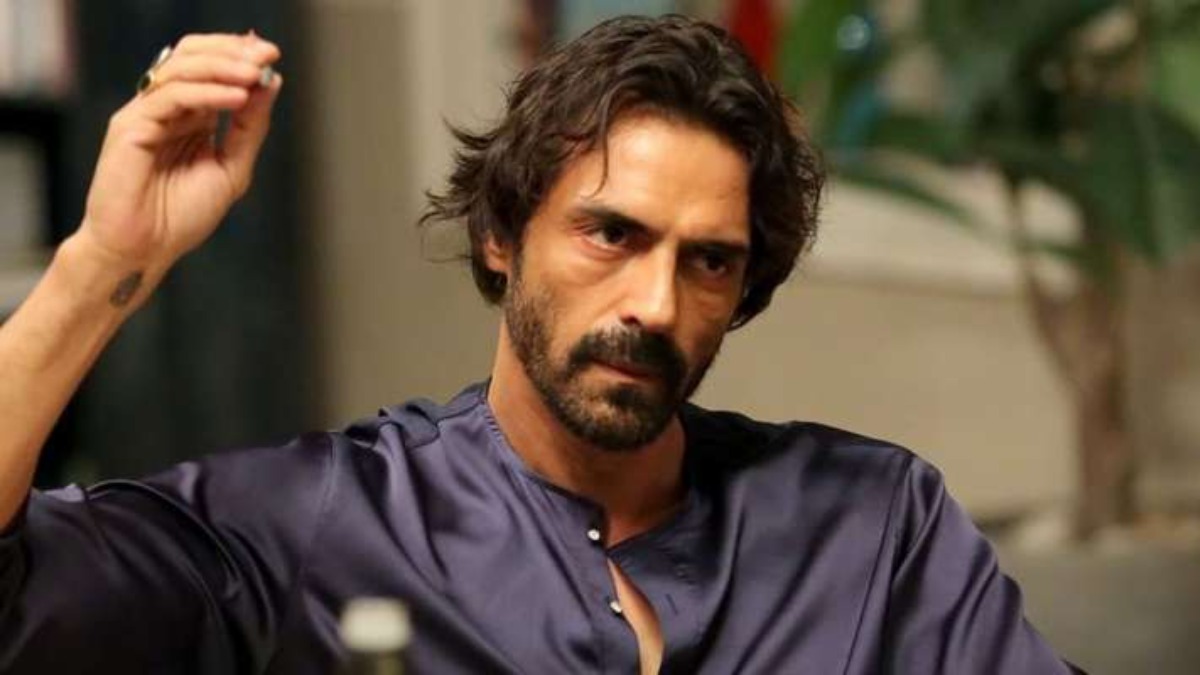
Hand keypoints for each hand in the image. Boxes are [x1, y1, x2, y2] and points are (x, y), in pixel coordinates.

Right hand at [78, 32, 282, 270]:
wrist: (144, 250)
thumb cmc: (180, 217)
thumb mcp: (231, 169)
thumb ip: (249, 128)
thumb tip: (270, 83)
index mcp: (190, 116)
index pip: (211, 68)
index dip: (240, 57)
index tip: (273, 57)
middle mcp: (166, 109)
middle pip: (193, 57)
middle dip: (232, 52)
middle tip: (267, 54)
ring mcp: (145, 115)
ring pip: (181, 71)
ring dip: (223, 67)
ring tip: (255, 74)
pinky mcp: (130, 126)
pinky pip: (170, 98)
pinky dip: (207, 93)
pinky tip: (237, 98)